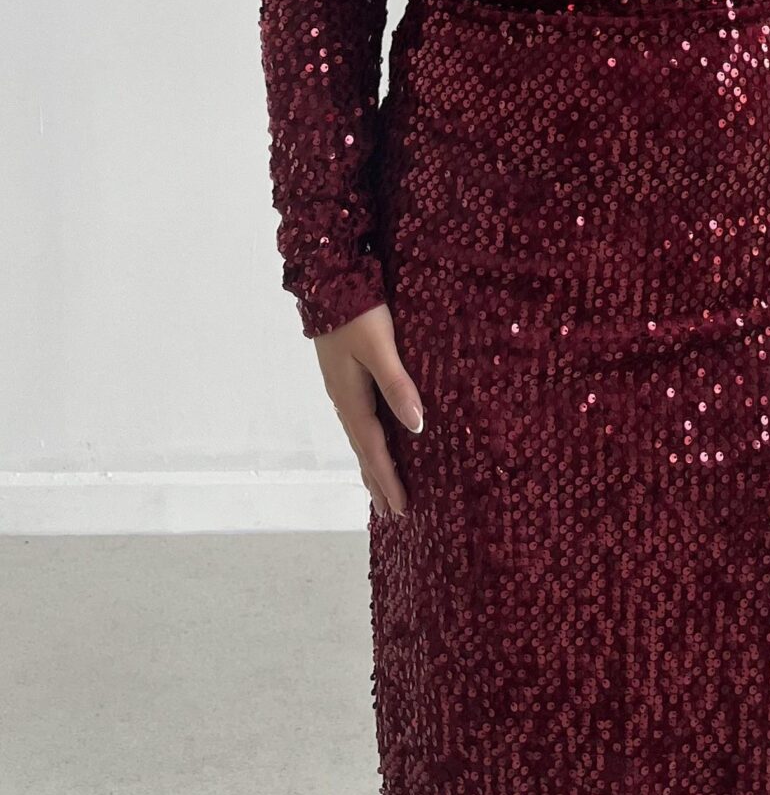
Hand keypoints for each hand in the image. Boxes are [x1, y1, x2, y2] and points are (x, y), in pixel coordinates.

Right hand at [315, 301, 424, 519]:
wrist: (327, 283)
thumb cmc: (358, 314)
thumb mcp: (380, 348)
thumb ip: (398, 385)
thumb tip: (417, 426)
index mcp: (352, 398)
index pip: (374, 449)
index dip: (388, 479)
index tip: (400, 509)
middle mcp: (344, 399)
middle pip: (363, 449)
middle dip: (377, 480)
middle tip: (390, 511)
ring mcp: (342, 388)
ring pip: (359, 436)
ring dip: (370, 463)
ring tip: (380, 485)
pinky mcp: (344, 376)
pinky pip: (357, 419)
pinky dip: (366, 440)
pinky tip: (371, 438)